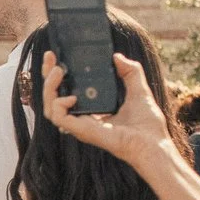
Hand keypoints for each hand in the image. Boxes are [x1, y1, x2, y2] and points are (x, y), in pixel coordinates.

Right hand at [39, 52, 169, 162]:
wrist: (152, 143)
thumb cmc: (147, 124)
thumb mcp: (139, 89)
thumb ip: (131, 72)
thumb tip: (117, 56)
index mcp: (91, 108)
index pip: (66, 91)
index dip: (57, 74)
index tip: (55, 56)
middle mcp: (81, 116)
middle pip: (52, 97)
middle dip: (47, 76)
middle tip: (50, 57)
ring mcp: (79, 124)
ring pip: (49, 107)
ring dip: (48, 88)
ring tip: (59, 72)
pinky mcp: (81, 130)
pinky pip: (58, 117)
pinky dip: (58, 105)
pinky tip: (71, 97)